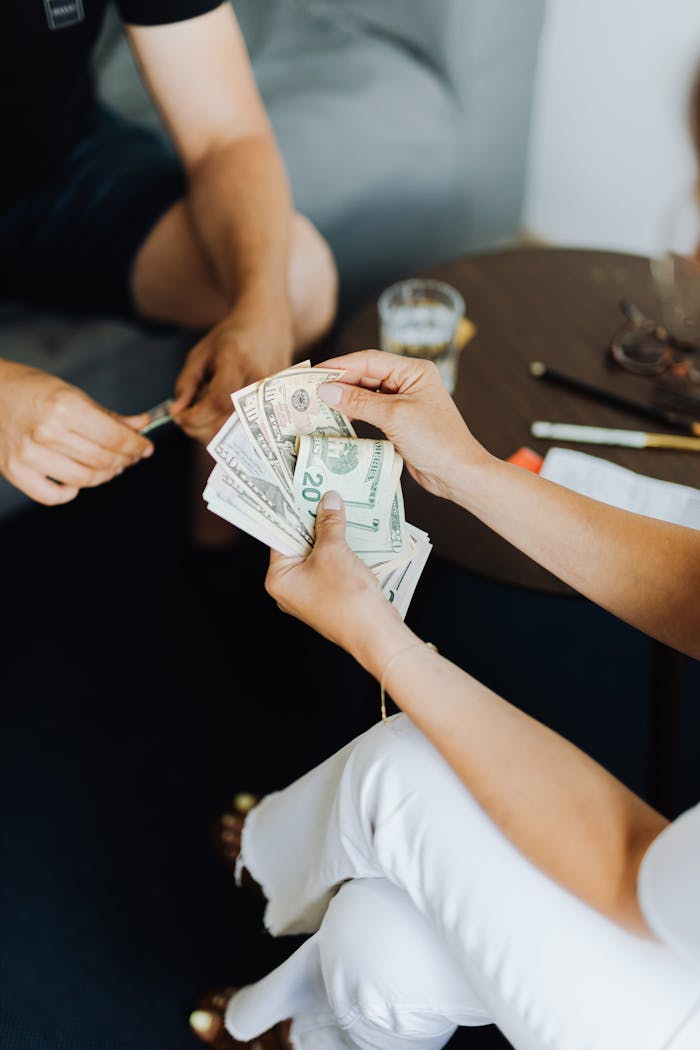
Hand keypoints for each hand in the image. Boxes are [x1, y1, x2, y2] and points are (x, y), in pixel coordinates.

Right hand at [0, 361, 153, 505]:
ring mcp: (29, 454)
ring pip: (83, 479)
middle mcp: (46, 432)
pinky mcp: (14, 471)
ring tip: (110, 468)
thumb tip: (141, 425)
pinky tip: (76, 482)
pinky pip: (52, 496)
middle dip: (124, 460)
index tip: (145, 447)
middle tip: (130, 457)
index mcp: (63, 407)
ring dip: (104, 476)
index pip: (113, 437)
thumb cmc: (28, 388)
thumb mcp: (71, 394)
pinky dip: (70, 492)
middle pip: (102, 459)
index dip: (135, 445)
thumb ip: (107, 415)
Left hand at [171, 307, 293, 444]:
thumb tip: (176, 414)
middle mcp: (258, 378)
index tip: (179, 416)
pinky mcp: (279, 402)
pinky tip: (220, 420)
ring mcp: (273, 392)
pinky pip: (251, 429)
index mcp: (236, 359)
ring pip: (240, 431)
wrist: (269, 326)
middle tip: (187, 422)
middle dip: (201, 430)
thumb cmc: (231, 339)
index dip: (196, 416)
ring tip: (203, 419)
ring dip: (215, 434)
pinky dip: (230, 431)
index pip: (218, 401)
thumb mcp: (201, 354)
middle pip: (230, 421)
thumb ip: (186, 384)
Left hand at [266, 491, 401, 658]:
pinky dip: (338, 551)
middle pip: (298, 544)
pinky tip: (351, 533)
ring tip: (340, 508)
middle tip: (324, 494)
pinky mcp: (328, 597)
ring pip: (316, 555)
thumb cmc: (347, 596)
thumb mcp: (335, 551)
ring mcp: (309, 594)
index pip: (279, 536)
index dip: (292, 511)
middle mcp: (289, 588)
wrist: (375, 633)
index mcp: (278, 579)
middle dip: (313, 521)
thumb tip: (328, 500)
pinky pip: (329, 566)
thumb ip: (329, 523)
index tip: (301, 490)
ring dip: (328, 534)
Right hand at [316, 349, 492, 501]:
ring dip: (344, 399)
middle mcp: (409, 382)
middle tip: (309, 392)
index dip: (339, 366)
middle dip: (338, 383)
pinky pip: (370, 412)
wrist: (458, 473)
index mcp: (414, 370)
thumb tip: (326, 389)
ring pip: (366, 394)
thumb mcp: (394, 417)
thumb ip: (358, 402)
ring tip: (317, 405)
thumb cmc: (436, 441)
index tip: (313, 374)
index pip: (369, 360)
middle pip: (365, 375)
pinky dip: (353, 414)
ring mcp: (404, 402)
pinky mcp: (399, 422)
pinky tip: (337, 419)